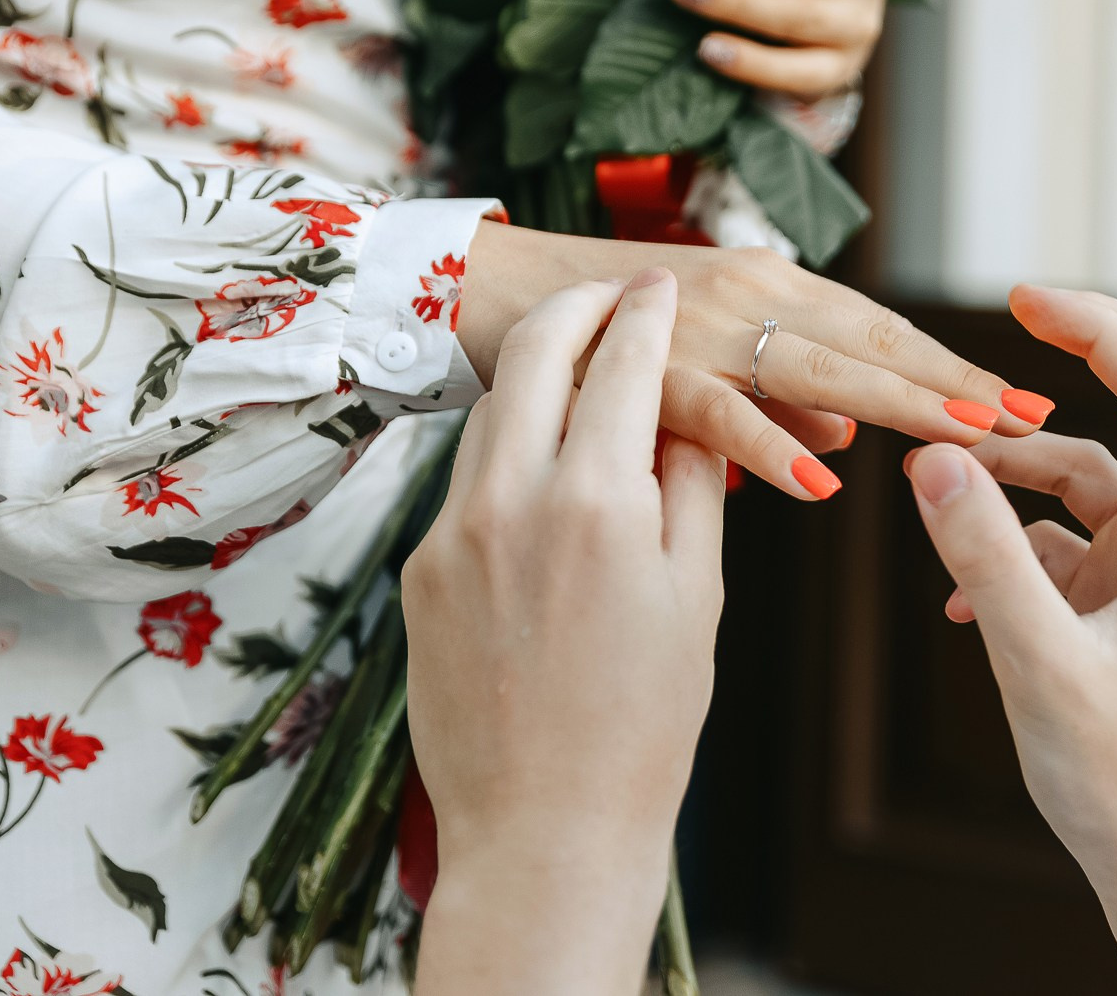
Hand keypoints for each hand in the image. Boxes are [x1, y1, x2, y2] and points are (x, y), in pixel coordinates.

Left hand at [407, 269, 724, 995]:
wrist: (546, 831)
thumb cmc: (646, 724)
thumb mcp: (698, 594)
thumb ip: (692, 483)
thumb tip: (685, 411)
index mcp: (596, 502)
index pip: (623, 362)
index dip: (646, 311)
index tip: (658, 284)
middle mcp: (510, 501)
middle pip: (535, 356)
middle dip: (576, 309)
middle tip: (609, 291)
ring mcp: (451, 535)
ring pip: (491, 414)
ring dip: (535, 378)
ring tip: (578, 371)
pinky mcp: (418, 572)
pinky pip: (465, 482)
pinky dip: (505, 453)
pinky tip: (540, 468)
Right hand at [459, 223, 1056, 500]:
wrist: (480, 294)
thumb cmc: (593, 335)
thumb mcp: (699, 359)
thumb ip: (772, 396)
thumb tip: (841, 435)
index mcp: (769, 290)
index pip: (881, 333)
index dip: (951, 369)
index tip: (1023, 407)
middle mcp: (750, 293)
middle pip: (873, 342)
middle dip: (954, 382)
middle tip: (1032, 420)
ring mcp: (701, 324)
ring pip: (817, 363)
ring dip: (897, 400)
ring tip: (968, 435)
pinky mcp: (645, 362)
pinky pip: (719, 407)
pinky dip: (769, 440)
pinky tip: (819, 478)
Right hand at [905, 285, 1116, 995]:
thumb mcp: (1038, 662)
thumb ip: (985, 555)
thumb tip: (935, 460)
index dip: (1102, 327)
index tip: (1024, 300)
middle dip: (1074, 366)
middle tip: (1003, 327)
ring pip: (1089, 484)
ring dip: (1015, 475)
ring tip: (934, 483)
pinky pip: (1068, 545)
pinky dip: (1012, 546)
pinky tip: (955, 593)